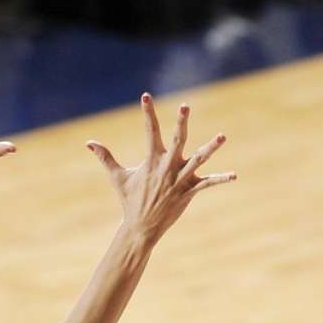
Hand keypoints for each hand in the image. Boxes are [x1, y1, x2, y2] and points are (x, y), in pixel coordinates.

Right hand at [87, 94, 233, 242]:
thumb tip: (88, 143)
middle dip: (180, 123)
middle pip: (175, 140)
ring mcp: (179, 180)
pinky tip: (234, 176)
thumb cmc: (130, 201)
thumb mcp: (117, 177)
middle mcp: (166, 167)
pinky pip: (208, 184)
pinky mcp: (189, 192)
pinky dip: (221, 179)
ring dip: (211, 148)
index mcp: (150, 161)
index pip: (149, 131)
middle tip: (185, 106)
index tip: (146, 96)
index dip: (147, 113)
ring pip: (198, 159)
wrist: (141, 227)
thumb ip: (105, 158)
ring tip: (223, 136)